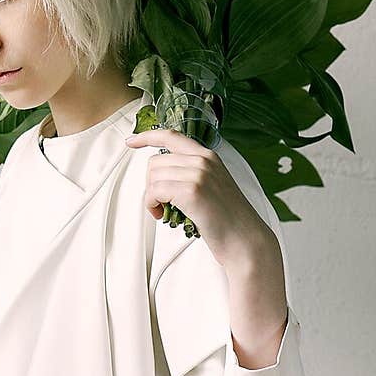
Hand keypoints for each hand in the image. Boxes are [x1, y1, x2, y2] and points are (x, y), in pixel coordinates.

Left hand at [124, 128, 274, 273]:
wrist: (244, 239)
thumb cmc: (227, 218)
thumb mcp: (213, 184)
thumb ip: (192, 171)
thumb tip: (163, 172)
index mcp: (208, 155)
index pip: (171, 136)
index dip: (147, 137)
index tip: (132, 141)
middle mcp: (203, 160)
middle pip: (155, 161)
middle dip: (151, 183)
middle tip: (161, 202)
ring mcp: (198, 174)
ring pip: (153, 177)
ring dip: (152, 197)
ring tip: (164, 210)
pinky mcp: (191, 191)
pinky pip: (154, 191)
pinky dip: (152, 205)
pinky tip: (162, 214)